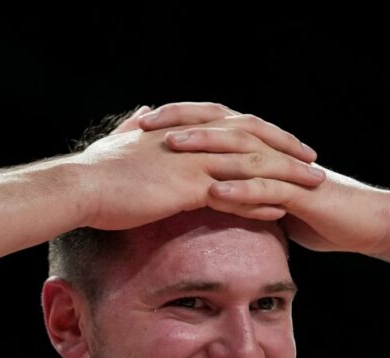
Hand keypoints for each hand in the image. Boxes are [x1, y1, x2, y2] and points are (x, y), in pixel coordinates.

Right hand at [79, 101, 325, 229]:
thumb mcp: (118, 143)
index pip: (230, 123)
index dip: (259, 130)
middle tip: (313, 158)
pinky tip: (282, 210)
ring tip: (312, 185)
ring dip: (285, 173)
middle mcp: (192, 138)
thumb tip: (141, 116)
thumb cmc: (93, 173)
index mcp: (180, 127)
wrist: (77, 188)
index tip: (282, 139)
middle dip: (285, 146)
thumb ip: (135, 129)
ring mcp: (192, 160)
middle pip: (251, 136)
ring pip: (251, 162)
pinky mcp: (187, 186)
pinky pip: (235, 192)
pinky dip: (260, 199)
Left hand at [147, 104, 389, 255]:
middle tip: (145, 125)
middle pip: (223, 128)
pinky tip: (214, 192)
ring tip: (173, 148)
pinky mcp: (302, 192)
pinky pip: (267, 188)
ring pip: (242, 151)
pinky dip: (240, 189)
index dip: (180, 121)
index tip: (140, 125)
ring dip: (207, 148)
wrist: (365, 223)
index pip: (215, 127)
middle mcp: (272, 152)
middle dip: (184, 124)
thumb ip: (242, 196)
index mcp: (261, 152)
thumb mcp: (271, 204)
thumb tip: (208, 200)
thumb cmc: (319, 215)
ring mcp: (288, 169)